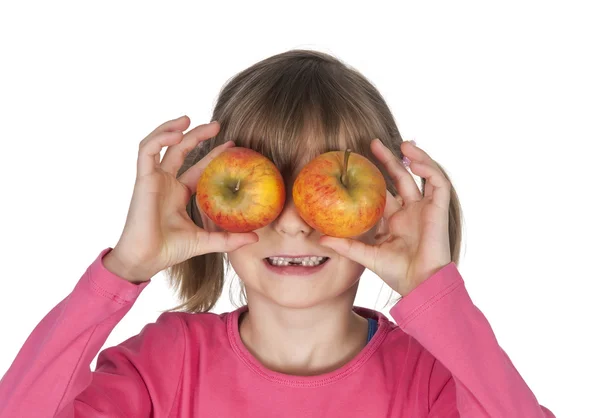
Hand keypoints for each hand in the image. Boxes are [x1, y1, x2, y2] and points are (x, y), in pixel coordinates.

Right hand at [106, 116, 257, 282]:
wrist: (146, 259)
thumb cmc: (170, 250)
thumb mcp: (206, 241)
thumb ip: (229, 238)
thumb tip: (255, 238)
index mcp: (180, 193)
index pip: (199, 167)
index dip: (214, 154)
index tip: (232, 145)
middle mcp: (166, 182)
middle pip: (182, 150)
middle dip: (198, 135)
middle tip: (218, 125)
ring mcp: (154, 179)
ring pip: (161, 144)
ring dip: (174, 129)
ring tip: (190, 119)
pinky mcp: (143, 178)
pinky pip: (147, 150)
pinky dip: (160, 138)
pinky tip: (177, 134)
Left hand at [318, 138, 451, 295]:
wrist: (420, 284)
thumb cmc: (397, 273)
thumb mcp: (366, 255)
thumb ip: (346, 245)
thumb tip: (320, 238)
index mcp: (394, 220)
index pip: (383, 191)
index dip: (373, 176)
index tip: (357, 162)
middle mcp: (410, 211)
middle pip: (401, 178)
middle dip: (389, 159)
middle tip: (373, 142)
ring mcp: (425, 209)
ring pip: (423, 175)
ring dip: (415, 157)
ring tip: (402, 143)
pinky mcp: (439, 209)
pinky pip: (438, 183)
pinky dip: (429, 168)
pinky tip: (416, 160)